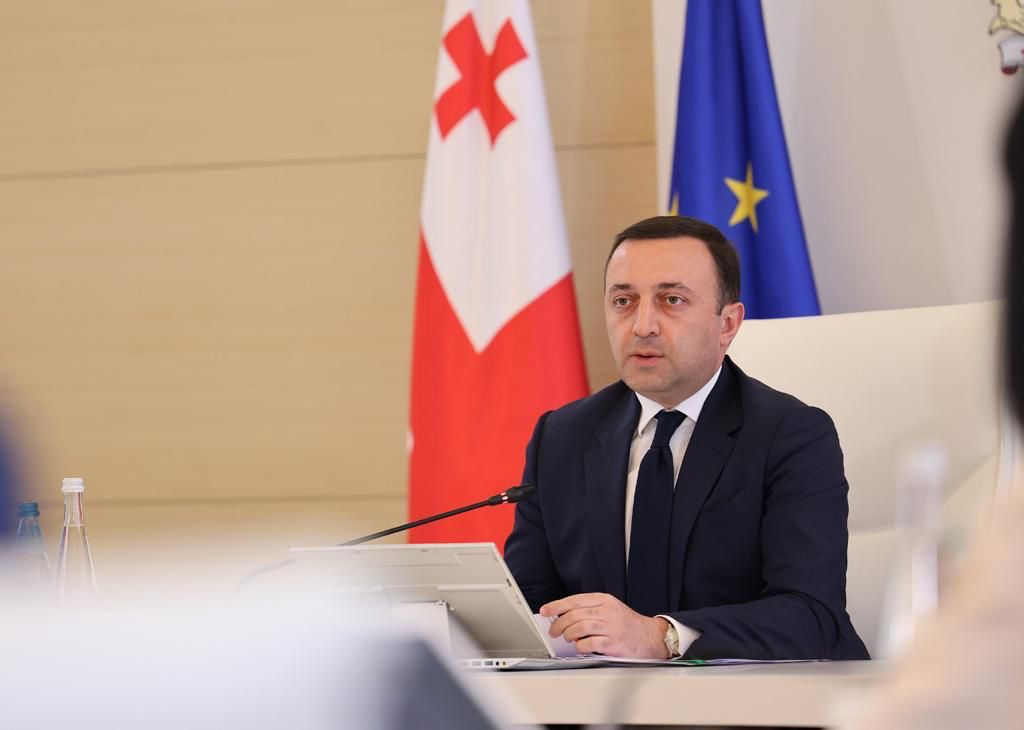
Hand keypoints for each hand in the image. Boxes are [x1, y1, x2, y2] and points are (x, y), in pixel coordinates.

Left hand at [539, 592, 669, 658]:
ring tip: (567, 639)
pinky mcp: (614, 643)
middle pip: (574, 614)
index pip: (574, 600)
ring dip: (568, 635)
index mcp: (604, 600)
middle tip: (553, 631)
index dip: (556, 605)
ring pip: (579, 628)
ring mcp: (611, 626)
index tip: (544, 611)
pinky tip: (580, 647)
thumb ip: (589, 609)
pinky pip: (589, 643)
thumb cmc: (627, 624)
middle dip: (559, 624)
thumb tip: (563, 615)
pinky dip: (580, 647)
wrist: (650, 637)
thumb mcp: (610, 608)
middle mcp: (607, 611)